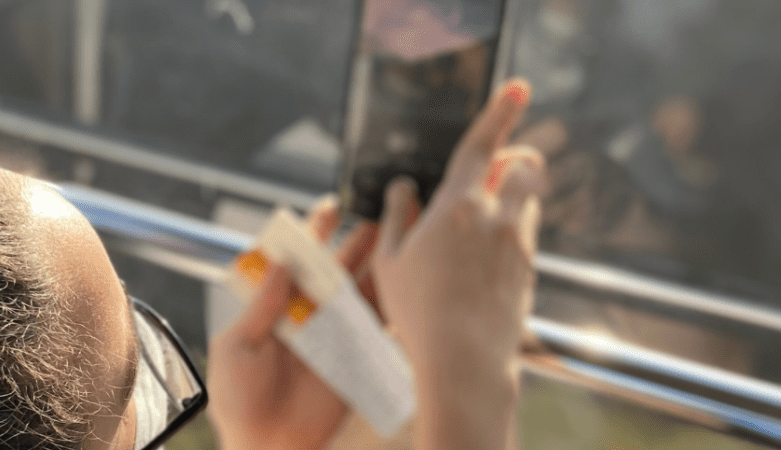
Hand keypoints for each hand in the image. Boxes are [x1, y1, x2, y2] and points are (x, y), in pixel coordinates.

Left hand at [207, 198, 378, 449]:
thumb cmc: (238, 403)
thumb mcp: (237, 347)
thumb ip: (262, 306)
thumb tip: (281, 264)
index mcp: (278, 309)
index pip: (298, 262)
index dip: (313, 233)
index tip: (331, 208)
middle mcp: (311, 319)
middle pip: (339, 271)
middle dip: (360, 242)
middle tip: (381, 216)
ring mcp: (337, 340)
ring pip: (365, 294)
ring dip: (383, 268)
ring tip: (402, 241)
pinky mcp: (358, 363)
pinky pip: (382, 331)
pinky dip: (398, 308)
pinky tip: (412, 288)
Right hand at [370, 78, 543, 449]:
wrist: (464, 362)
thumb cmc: (419, 312)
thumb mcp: (389, 261)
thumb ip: (397, 216)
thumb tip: (403, 190)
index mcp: (457, 207)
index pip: (482, 145)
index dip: (500, 111)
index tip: (518, 88)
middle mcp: (496, 217)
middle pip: (525, 165)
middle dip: (518, 156)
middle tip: (498, 166)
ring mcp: (519, 243)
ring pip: (528, 200)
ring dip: (512, 197)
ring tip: (481, 223)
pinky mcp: (529, 270)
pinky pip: (525, 235)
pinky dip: (510, 233)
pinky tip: (482, 262)